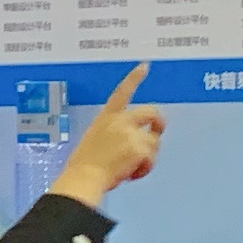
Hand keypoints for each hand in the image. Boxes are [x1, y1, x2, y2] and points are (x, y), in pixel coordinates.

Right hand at [54, 63, 167, 202]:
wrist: (84, 176)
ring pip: (153, 141)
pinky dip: (144, 169)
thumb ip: (113, 134)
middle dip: (158, 123)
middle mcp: (120, 121)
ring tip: (132, 168)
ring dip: (147, 155)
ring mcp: (131, 134)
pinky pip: (151, 159)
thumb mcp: (94, 139)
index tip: (145, 66)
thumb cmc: (84, 164)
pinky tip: (132, 174)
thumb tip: (130, 142)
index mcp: (106, 117)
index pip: (122, 92)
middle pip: (151, 112)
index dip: (134, 78)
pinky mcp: (140, 149)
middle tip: (157, 133)